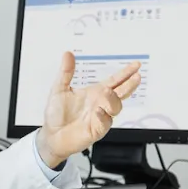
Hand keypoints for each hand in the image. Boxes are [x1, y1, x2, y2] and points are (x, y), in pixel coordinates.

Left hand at [37, 51, 141, 166]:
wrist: (51, 134)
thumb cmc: (56, 113)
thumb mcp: (59, 89)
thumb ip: (66, 72)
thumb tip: (67, 54)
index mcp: (95, 93)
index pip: (115, 81)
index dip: (126, 73)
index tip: (136, 65)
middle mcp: (101, 104)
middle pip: (121, 93)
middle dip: (130, 85)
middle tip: (136, 77)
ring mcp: (101, 117)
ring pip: (116, 107)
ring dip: (113, 99)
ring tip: (107, 92)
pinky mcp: (97, 130)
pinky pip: (105, 122)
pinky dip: (103, 116)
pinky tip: (97, 111)